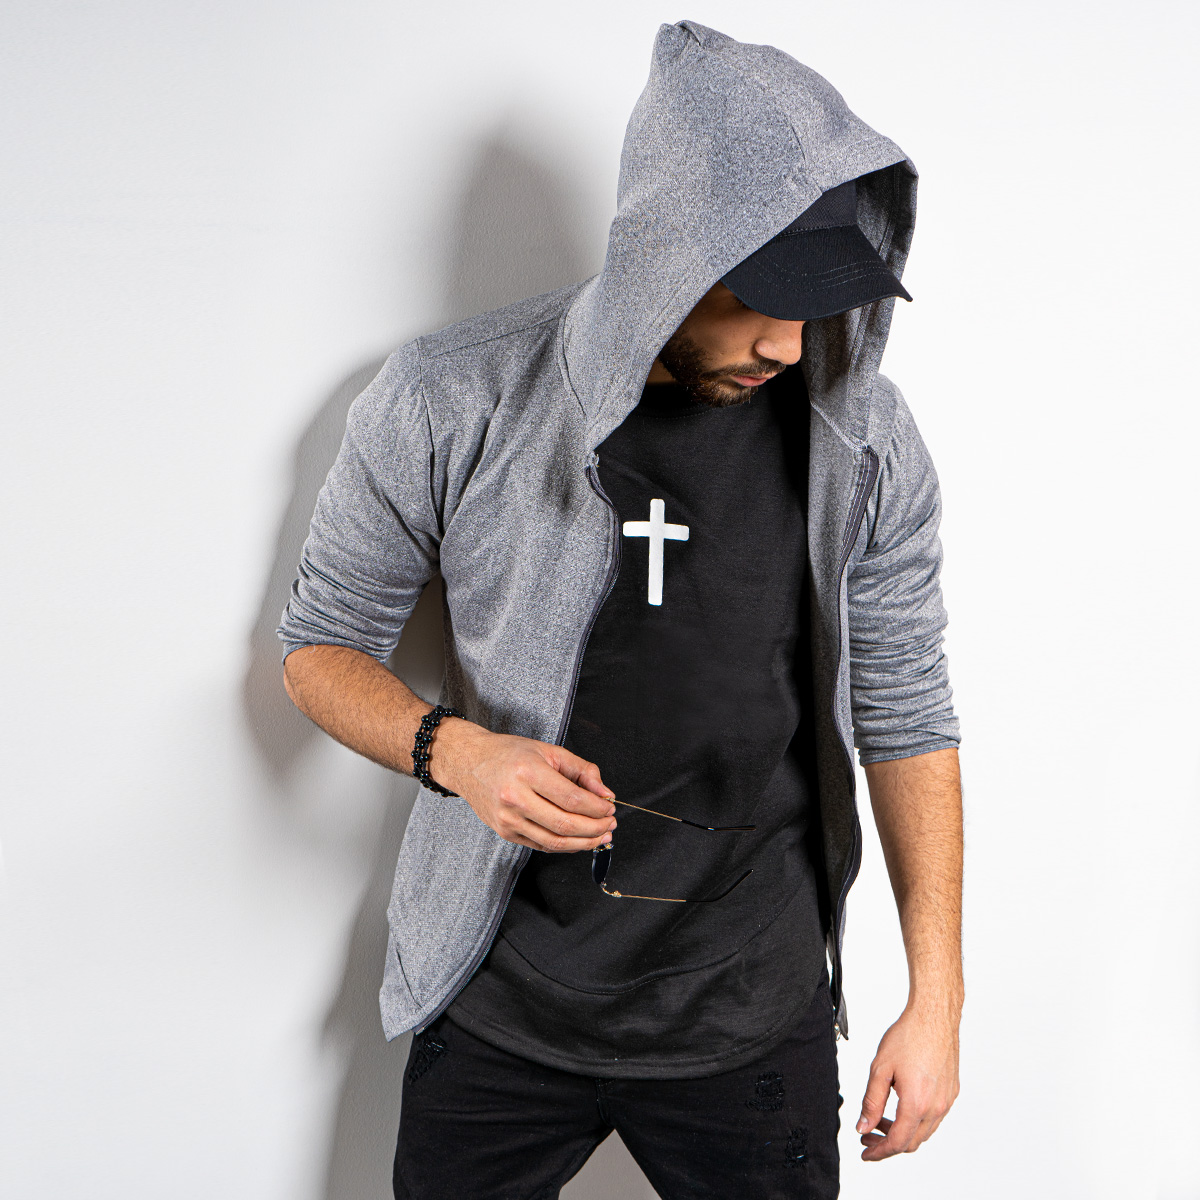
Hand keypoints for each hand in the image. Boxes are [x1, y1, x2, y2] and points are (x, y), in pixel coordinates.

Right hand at [431, 718, 617, 852]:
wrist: (468, 763)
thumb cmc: (509, 754)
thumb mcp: (548, 751)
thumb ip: (582, 770)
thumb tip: (605, 794)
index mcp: (528, 771)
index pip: (572, 799)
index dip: (597, 808)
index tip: (610, 808)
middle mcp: (515, 797)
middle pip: (565, 824)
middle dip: (595, 828)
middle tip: (610, 825)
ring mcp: (508, 819)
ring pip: (555, 841)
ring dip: (584, 842)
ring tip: (600, 836)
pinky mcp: (505, 832)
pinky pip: (541, 845)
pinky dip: (564, 845)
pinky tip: (578, 839)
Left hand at [856, 1002, 960, 1160]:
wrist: (934, 1016)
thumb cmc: (909, 1036)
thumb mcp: (880, 1068)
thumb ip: (871, 1101)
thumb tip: (863, 1126)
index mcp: (917, 1104)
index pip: (897, 1142)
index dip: (879, 1152)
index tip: (865, 1152)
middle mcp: (936, 1107)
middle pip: (911, 1142)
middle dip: (887, 1144)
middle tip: (868, 1136)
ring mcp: (946, 1101)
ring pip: (923, 1132)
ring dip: (901, 1132)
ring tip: (879, 1121)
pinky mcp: (951, 1092)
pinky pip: (933, 1118)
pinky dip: (915, 1121)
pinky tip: (900, 1107)